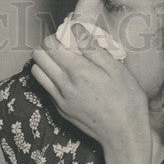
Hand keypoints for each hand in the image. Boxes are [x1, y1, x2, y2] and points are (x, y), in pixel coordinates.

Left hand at [31, 30, 150, 160]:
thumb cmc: (126, 100)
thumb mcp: (115, 68)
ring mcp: (59, 99)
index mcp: (77, 71)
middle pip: (38, 56)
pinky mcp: (60, 110)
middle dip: (49, 47)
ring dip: (46, 63)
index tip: (72, 38)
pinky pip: (46, 88)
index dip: (59, 36)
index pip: (49, 44)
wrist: (123, 134)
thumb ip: (92, 48)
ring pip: (37, 73)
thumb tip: (76, 29)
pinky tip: (70, 80)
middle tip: (66, 49)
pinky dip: (52, 79)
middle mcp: (63, 85)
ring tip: (65, 63)